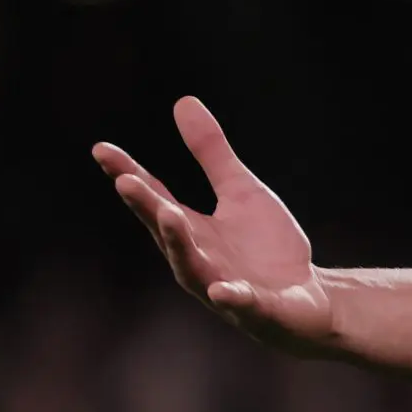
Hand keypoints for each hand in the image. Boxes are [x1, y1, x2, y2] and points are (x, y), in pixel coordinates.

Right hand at [92, 98, 334, 350]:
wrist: (309, 301)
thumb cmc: (267, 250)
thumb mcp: (242, 192)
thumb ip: (212, 154)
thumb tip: (183, 101)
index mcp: (191, 229)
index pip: (154, 198)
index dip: (129, 174)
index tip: (102, 149)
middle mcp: (199, 259)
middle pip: (166, 231)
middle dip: (146, 207)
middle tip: (125, 180)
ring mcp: (224, 287)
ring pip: (193, 269)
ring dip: (178, 244)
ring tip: (168, 215)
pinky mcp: (258, 309)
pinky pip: (242, 305)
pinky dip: (232, 298)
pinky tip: (225, 290)